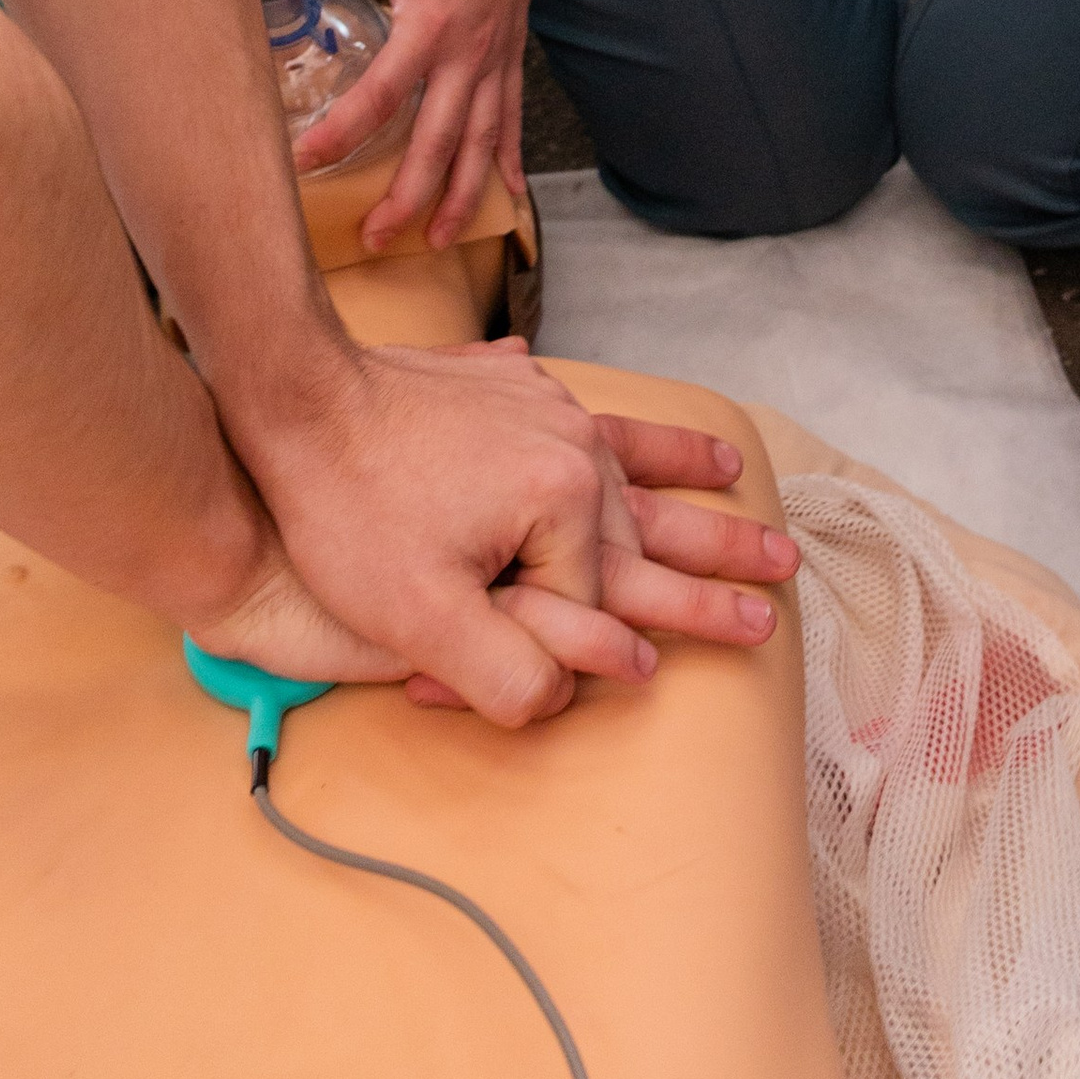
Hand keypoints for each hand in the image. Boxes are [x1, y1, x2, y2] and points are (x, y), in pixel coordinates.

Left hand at [206, 337, 799, 726]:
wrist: (294, 396)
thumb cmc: (349, 510)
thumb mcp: (419, 622)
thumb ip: (511, 671)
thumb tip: (584, 689)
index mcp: (563, 501)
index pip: (593, 604)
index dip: (555, 648)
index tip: (540, 674)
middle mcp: (573, 447)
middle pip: (654, 522)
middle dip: (721, 556)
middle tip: (785, 575)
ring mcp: (545, 409)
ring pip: (633, 455)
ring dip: (687, 471)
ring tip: (741, 476)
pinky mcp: (509, 389)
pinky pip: (583, 409)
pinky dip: (621, 423)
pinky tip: (629, 421)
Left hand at [310, 0, 543, 249]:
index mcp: (428, 22)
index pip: (379, 97)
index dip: (339, 136)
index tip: (302, 165)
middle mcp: (468, 49)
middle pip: (437, 141)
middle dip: (406, 197)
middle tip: (375, 238)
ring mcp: (496, 53)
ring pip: (481, 142)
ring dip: (460, 196)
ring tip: (436, 240)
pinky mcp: (512, 48)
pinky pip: (512, 116)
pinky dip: (508, 159)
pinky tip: (505, 195)